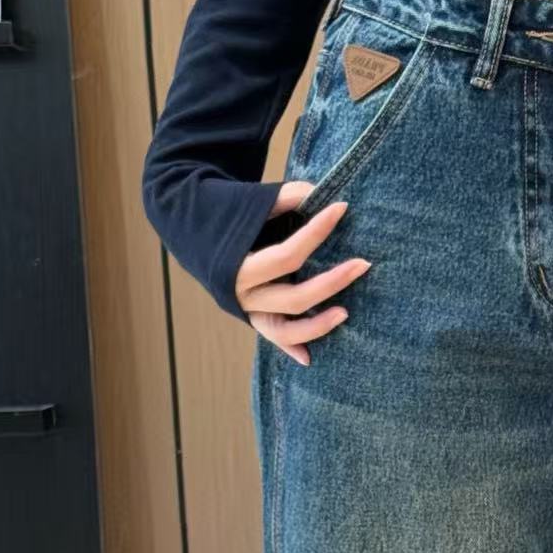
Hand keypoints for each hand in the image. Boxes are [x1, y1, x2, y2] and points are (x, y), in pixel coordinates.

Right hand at [237, 183, 371, 364]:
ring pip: (285, 330)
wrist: (188, 224)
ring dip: (317, 326)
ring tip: (346, 313)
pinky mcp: (251, 318)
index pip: (288, 255)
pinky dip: (291, 347)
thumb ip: (283, 199)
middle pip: (295, 298)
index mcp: (238, 263)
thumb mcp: (247, 201)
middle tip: (363, 264)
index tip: (342, 208)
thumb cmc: (223, 209)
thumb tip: (319, 194)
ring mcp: (246, 310)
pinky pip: (274, 338)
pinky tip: (309, 359)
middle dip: (332, 282)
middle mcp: (241, 292)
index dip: (317, 232)